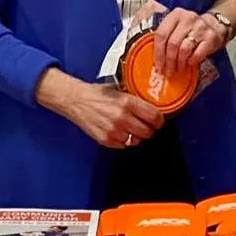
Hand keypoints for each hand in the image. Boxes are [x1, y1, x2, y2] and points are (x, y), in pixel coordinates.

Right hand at [35, 69, 162, 148]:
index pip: (154, 117)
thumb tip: (150, 106)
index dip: (159, 120)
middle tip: (146, 126)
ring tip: (130, 128)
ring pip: (136, 141)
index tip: (158, 121)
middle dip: (149, 130)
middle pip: (147, 132)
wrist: (76, 100)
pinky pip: (123, 145)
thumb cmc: (96, 94)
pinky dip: (123, 141)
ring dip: (135, 136)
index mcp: (127, 102)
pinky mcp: (105, 139)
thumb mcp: (118, 90)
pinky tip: (119, 132)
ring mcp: (113, 130)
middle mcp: (122, 117)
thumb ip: (134, 99)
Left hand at [154, 7, 224, 75]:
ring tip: (178, 69)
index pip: (161, 34)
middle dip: (168, 61)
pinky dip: (192, 61)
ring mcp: (200, 27)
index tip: (158, 65)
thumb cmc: (191, 29)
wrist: (215, 25)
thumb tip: (152, 56)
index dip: (158, 52)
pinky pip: (198, 53)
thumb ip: (165, 35)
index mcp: (175, 15)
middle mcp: (188, 18)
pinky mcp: (211, 37)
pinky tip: (189, 63)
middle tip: (168, 71)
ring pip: (184, 49)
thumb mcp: (177, 25)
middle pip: (172, 43)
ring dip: (179, 63)